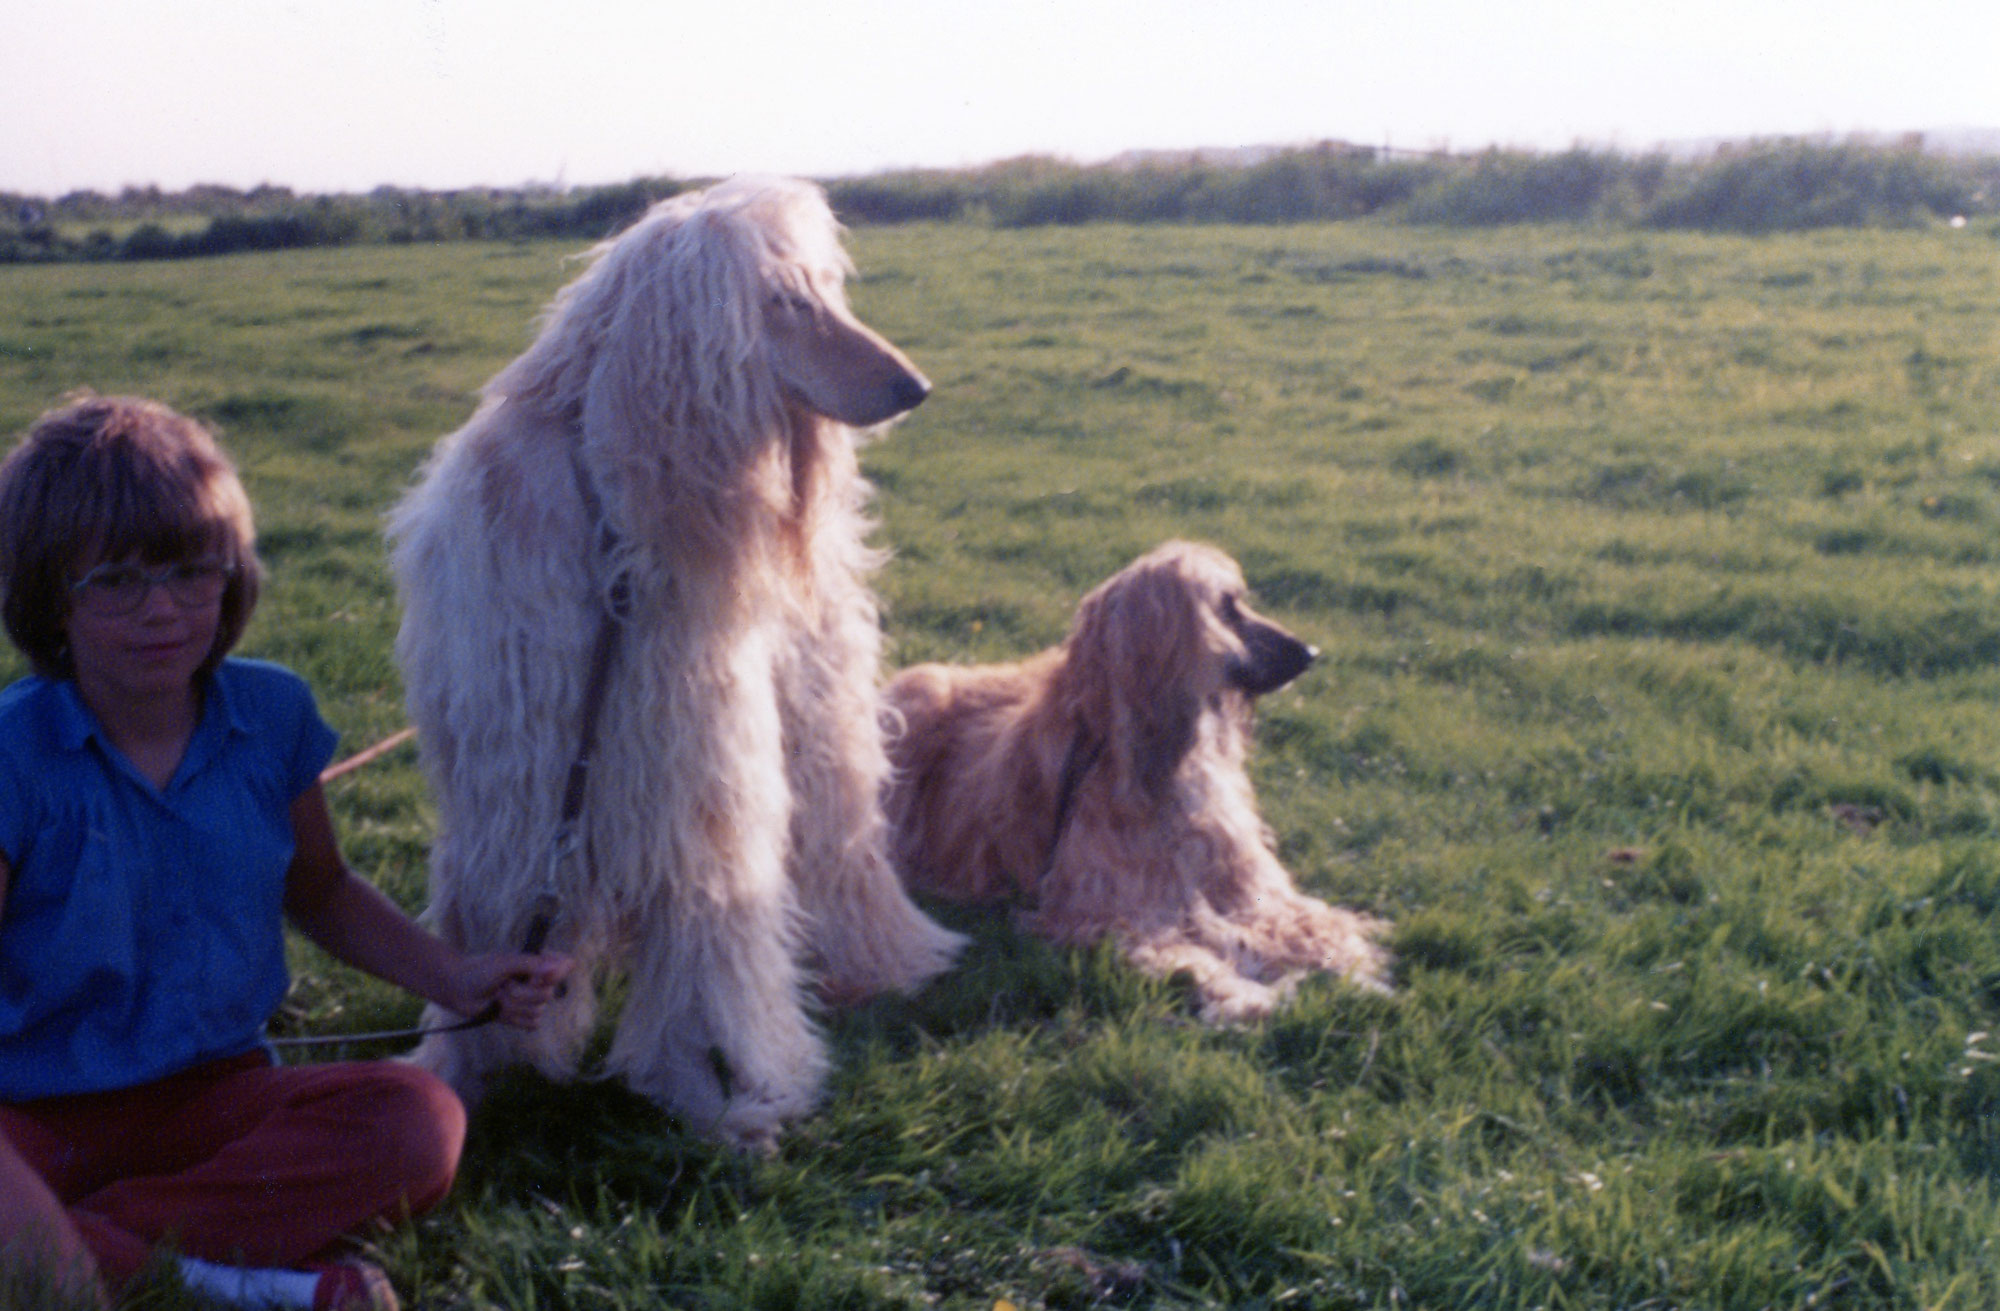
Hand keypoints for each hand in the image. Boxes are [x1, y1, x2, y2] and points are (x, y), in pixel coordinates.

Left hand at [450, 952, 574, 1029]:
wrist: (458, 989)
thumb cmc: (480, 970)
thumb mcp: (506, 962)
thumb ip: (533, 964)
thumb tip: (564, 964)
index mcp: (538, 963)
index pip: (564, 966)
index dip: (554, 974)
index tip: (536, 975)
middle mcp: (538, 981)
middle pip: (548, 995)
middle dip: (523, 993)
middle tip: (504, 985)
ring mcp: (530, 999)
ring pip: (538, 1011)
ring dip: (514, 1006)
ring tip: (498, 997)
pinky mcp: (522, 1016)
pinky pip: (532, 1023)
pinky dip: (515, 1018)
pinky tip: (501, 1010)